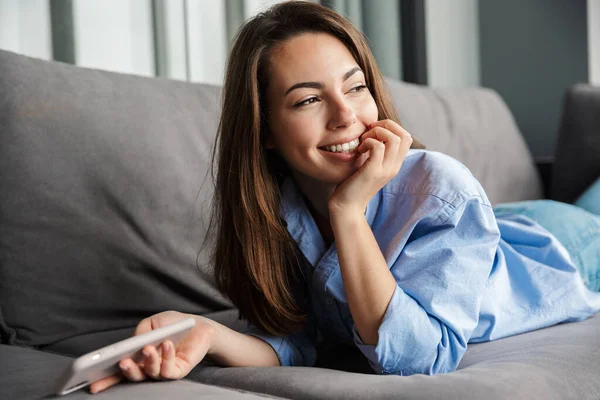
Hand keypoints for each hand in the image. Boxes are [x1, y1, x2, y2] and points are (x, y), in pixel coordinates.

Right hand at [89, 311, 214, 393]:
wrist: (197, 325)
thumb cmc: (172, 324)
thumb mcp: (151, 323)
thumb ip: (139, 333)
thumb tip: (132, 345)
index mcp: (137, 357)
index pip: (119, 371)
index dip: (105, 379)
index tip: (92, 383)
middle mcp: (148, 367)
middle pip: (133, 376)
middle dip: (126, 371)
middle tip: (122, 362)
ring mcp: (162, 370)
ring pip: (150, 373)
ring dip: (148, 361)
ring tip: (148, 348)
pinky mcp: (178, 371)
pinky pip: (168, 370)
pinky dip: (166, 356)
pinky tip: (167, 344)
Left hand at [328, 119, 411, 215]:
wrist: (347, 207)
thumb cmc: (353, 183)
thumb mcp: (368, 164)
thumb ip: (375, 151)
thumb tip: (372, 131)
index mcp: (394, 164)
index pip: (407, 137)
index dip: (391, 127)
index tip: (373, 131)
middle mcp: (394, 167)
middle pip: (405, 135)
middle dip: (386, 125)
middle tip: (370, 131)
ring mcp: (385, 170)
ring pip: (394, 138)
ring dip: (377, 133)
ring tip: (364, 141)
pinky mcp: (373, 172)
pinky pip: (378, 146)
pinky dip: (368, 142)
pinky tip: (359, 150)